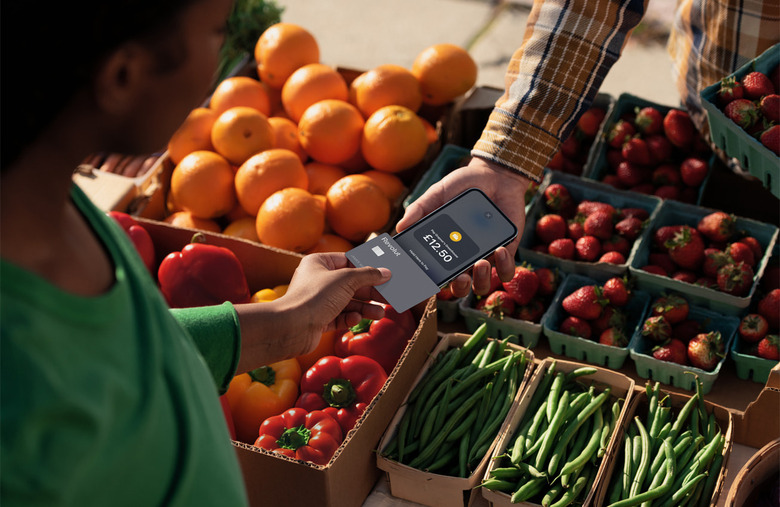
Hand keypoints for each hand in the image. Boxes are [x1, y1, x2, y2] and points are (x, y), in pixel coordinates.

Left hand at [283, 252, 389, 331]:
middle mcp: (318, 280)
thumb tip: (385, 272)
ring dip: (364, 308)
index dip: (366, 267)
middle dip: (370, 291)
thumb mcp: (346, 280)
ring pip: (347, 302)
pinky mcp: (319, 319)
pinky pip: (340, 317)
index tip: (384, 272)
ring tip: (380, 313)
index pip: (347, 261)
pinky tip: (356, 320)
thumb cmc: (315, 296)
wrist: (292, 327)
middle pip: (350, 283)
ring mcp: (318, 301)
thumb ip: (368, 275)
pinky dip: (350, 318)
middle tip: (388, 296)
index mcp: (319, 263)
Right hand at [396, 156, 532, 296]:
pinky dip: (504, 266)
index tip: (427, 280)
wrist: (494, 175)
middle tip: (460, 276)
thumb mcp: (437, 194)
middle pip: (460, 287)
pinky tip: (499, 250)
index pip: (436, 274)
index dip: (430, 283)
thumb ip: (420, 209)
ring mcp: (486, 257)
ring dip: (481, 280)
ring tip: (480, 263)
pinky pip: (506, 270)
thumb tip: (400, 227)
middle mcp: (464, 258)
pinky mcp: (507, 251)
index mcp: (445, 249)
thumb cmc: (462, 187)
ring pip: (482, 285)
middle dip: (459, 287)